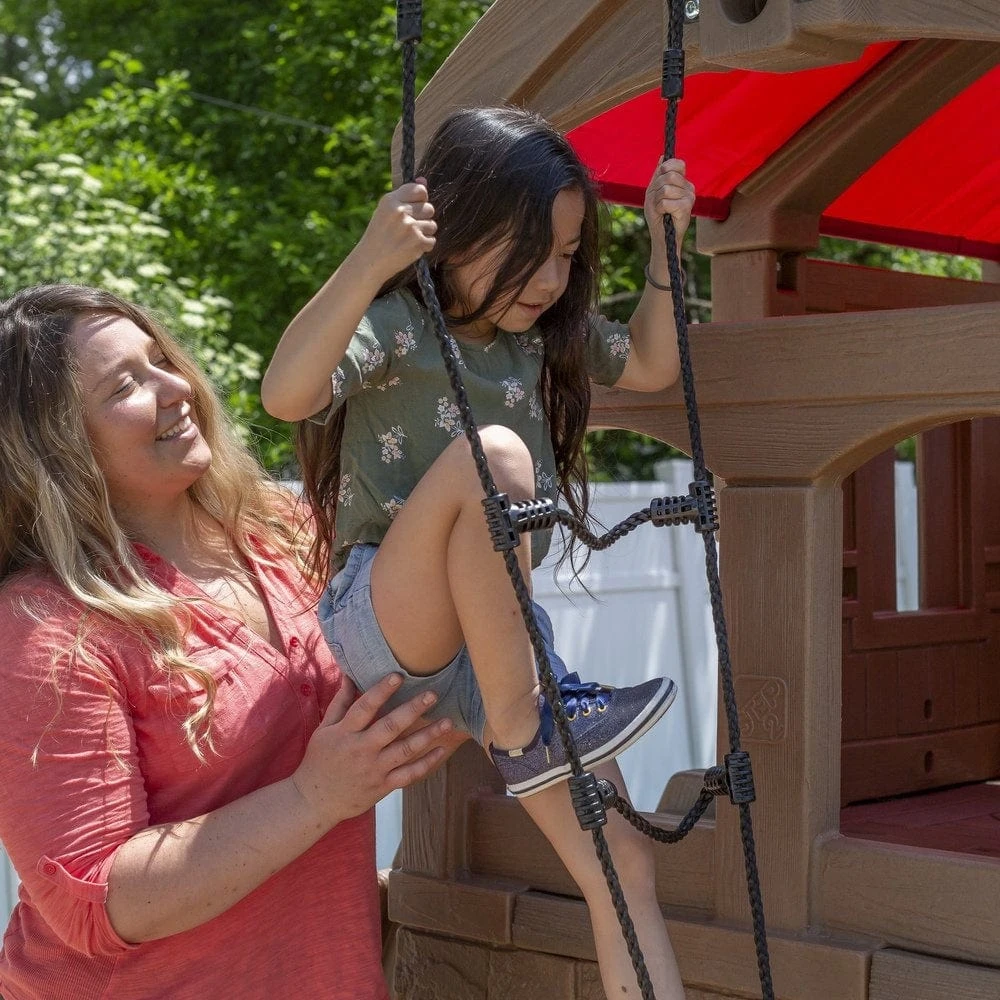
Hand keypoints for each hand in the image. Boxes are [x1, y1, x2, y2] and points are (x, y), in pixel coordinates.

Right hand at [290, 674, 453, 828]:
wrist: (315, 801)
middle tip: (432, 695)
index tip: (398, 675)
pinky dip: (426, 764)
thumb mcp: (324, 729)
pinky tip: (441, 750)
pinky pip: (409, 775)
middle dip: (413, 709)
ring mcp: (374, 769)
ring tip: (447, 722)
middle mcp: (362, 750)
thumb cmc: (320, 759)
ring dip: (428, 735)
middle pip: (390, 727)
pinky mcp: (383, 786)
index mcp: (345, 733)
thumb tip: (350, 674)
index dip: (381, 691)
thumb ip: (340, 702)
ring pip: (405, 750)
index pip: (365, 707)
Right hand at [356, 178, 436, 279]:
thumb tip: (424, 180)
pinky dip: (424, 246)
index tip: (415, 208)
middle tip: (408, 228)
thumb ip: (404, 196)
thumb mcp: (385, 211)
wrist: (370, 262)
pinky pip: (432, 240)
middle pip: (429, 208)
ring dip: (424, 233)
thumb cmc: (379, 235)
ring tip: (408, 239)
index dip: (421, 199)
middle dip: (423, 218)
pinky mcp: (418, 242)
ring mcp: (410, 227)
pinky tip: (410, 248)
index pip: (420, 190)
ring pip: (432, 225)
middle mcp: (400, 211)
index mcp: (390, 200)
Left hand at [644, 158, 695, 260]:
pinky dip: (660, 209)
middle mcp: (688, 187)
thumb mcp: (654, 192)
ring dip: (657, 200)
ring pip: (666, 189)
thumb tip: (663, 156)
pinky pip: (666, 202)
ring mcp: (689, 197)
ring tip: (661, 209)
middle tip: (658, 200)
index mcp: (682, 181)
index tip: (660, 176)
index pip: (678, 164)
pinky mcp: (687, 207)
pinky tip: (665, 214)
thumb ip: (658, 175)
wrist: (662, 235)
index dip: (666, 168)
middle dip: (656, 189)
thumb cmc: (658, 215)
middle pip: (668, 176)